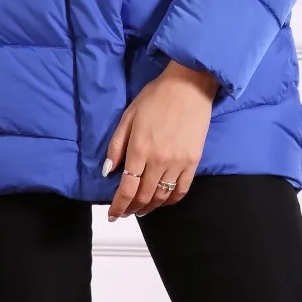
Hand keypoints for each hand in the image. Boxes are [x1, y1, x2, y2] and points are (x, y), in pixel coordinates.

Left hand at [104, 60, 218, 220]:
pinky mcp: (193, 161)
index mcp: (139, 148)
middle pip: (143, 196)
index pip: (127, 189)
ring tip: (141, 209)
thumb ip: (116, 145)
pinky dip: (170, 200)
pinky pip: (181, 190)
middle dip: (131, 209)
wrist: (189, 85)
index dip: (118, 206)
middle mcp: (158, 160)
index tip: (112, 215)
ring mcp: (178, 162)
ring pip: (161, 196)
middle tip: (125, 212)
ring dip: (149, 207)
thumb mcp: (128, 116)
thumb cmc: (156, 97)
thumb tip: (108, 172)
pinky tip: (162, 201)